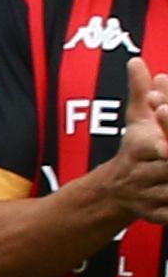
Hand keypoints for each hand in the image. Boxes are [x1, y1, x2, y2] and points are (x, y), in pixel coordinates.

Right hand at [82, 103, 167, 227]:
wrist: (114, 192)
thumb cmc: (137, 149)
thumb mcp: (137, 118)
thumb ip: (140, 91)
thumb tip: (135, 61)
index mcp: (137, 149)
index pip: (154, 145)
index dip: (162, 142)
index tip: (165, 146)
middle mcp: (139, 174)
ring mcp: (147, 196)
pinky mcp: (155, 215)